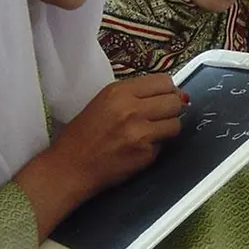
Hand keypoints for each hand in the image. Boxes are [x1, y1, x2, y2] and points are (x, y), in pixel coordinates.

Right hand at [16, 74, 183, 238]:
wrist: (71, 167)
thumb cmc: (84, 135)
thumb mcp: (105, 102)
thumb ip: (135, 95)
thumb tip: (173, 93)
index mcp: (119, 91)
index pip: (164, 81)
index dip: (168, 90)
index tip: (166, 96)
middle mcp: (131, 109)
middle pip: (174, 101)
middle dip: (172, 108)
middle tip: (162, 115)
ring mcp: (140, 132)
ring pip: (176, 123)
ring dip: (168, 128)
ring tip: (152, 132)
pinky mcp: (146, 154)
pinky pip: (165, 144)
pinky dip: (157, 145)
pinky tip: (141, 147)